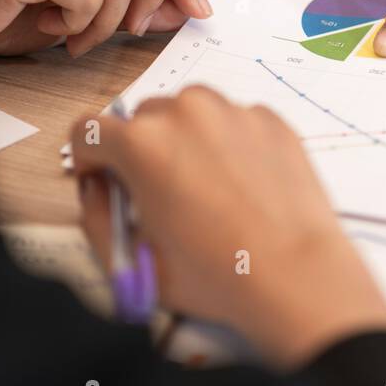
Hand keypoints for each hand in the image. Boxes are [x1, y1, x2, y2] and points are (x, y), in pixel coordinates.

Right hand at [70, 86, 385, 368]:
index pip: (89, 130)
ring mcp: (233, 111)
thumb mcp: (132, 258)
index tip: (104, 177)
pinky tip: (241, 185)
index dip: (90, 159)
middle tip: (161, 194)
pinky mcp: (270, 119)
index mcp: (141, 144)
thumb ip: (95, 215)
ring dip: (185, 140)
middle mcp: (186, 113)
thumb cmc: (218, 274)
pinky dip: (229, 143)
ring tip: (204, 187)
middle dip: (141, 151)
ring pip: (189, 112)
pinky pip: (233, 121)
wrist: (296, 274)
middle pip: (142, 120)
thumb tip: (95, 187)